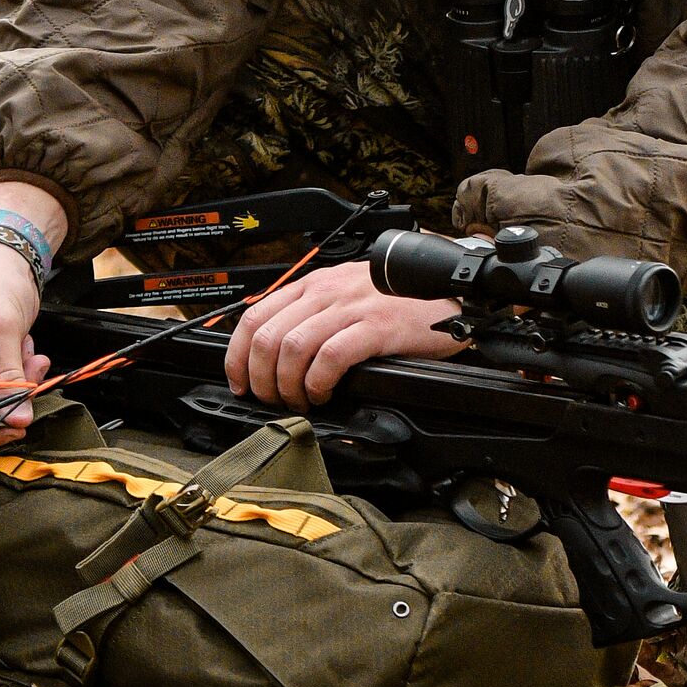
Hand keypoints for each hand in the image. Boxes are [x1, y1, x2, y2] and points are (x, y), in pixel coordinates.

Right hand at [0, 241, 49, 449]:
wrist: (6, 259)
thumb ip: (8, 379)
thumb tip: (16, 418)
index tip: (16, 421)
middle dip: (10, 393)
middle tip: (31, 373)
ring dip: (19, 379)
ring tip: (26, 351)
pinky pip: (5, 383)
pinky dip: (21, 371)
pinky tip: (25, 349)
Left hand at [225, 261, 466, 411]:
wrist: (448, 290)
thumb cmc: (400, 299)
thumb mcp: (348, 295)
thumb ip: (314, 314)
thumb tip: (277, 352)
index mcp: (314, 285)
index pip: (255, 316)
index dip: (237, 356)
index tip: (240, 382)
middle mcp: (326, 293)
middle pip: (267, 337)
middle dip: (261, 379)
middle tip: (273, 400)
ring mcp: (350, 308)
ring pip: (292, 348)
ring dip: (287, 385)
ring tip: (300, 401)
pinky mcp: (375, 327)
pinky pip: (330, 357)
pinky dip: (318, 382)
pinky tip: (324, 393)